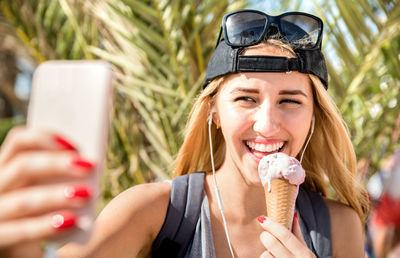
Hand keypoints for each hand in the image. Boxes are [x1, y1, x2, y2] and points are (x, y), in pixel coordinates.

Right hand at [0, 127, 93, 251]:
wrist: (23, 247)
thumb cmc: (42, 208)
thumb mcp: (46, 186)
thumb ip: (58, 174)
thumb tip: (89, 163)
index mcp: (7, 166)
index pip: (19, 141)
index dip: (46, 138)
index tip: (76, 144)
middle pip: (22, 166)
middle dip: (57, 165)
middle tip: (89, 166)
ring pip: (22, 200)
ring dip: (56, 196)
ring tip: (86, 194)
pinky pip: (21, 231)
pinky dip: (48, 225)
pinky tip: (74, 221)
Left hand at [258, 213, 314, 257]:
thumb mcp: (305, 252)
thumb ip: (298, 235)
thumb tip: (294, 215)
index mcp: (304, 254)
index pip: (285, 235)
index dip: (272, 225)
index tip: (262, 219)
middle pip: (272, 244)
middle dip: (266, 237)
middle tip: (265, 236)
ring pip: (265, 256)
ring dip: (266, 254)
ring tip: (273, 256)